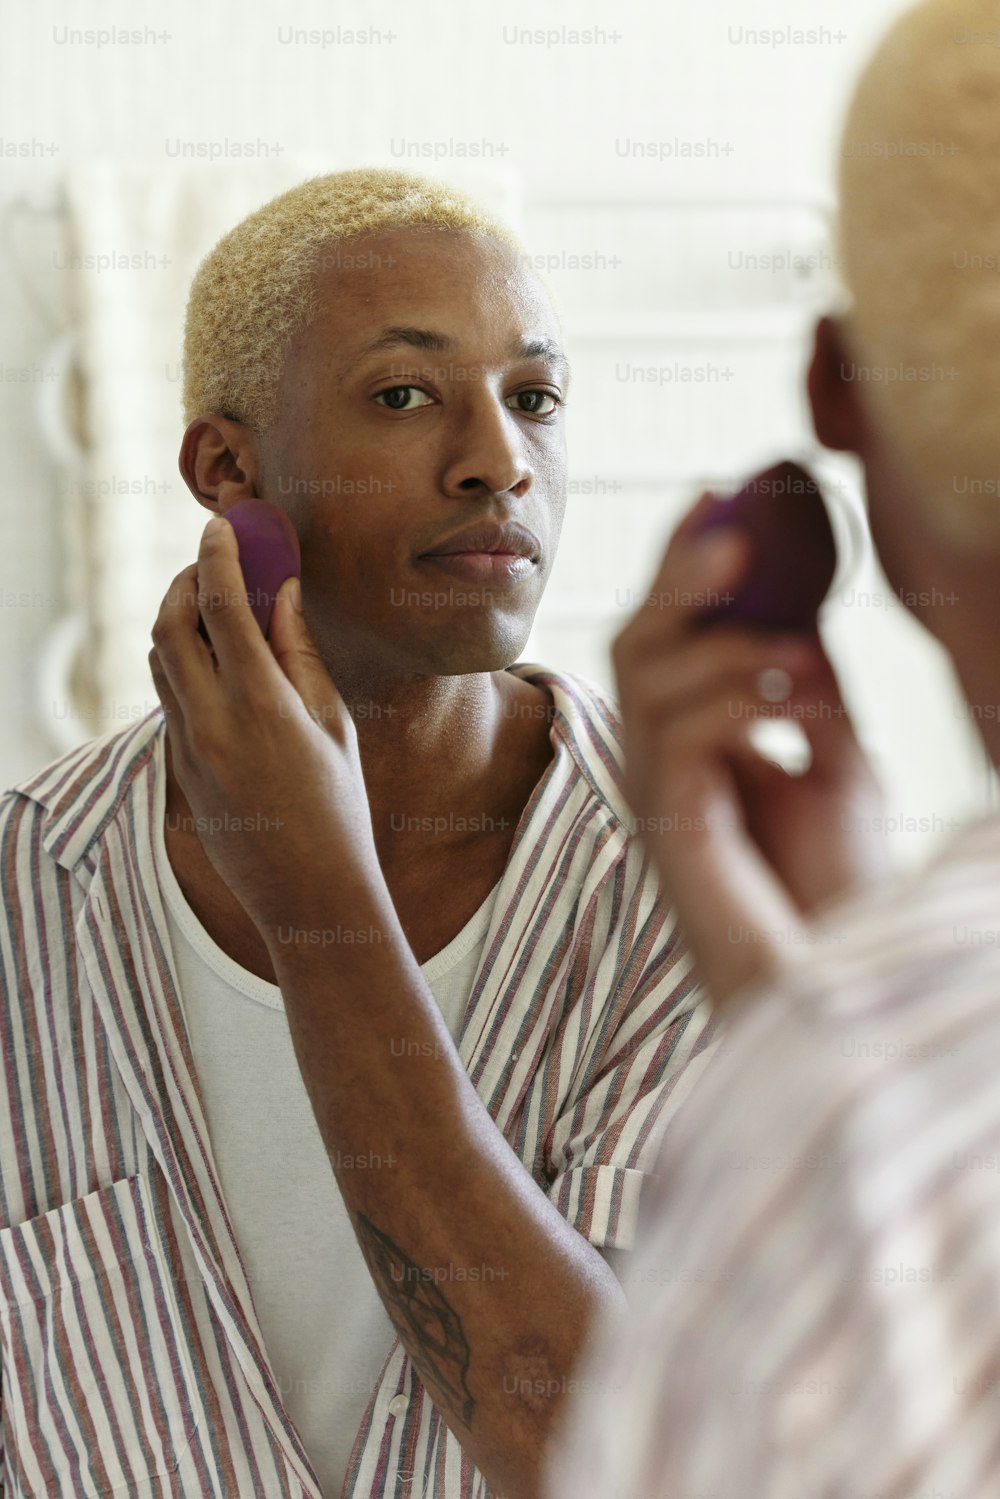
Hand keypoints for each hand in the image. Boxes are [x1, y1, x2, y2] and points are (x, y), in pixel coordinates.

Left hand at [148, 515, 377, 939]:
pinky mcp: (179, 771)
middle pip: (170, 625)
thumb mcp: (333, 722)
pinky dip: (182, 665)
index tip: (220, 527)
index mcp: (260, 705)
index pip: (221, 606)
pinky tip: (216, 666)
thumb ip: (299, 652)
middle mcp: (210, 723)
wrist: (309, 894)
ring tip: (213, 610)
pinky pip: (168, 699)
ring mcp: (187, 750)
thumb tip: (281, 592)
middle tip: (211, 565)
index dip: (218, 556)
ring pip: (159, 661)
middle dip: (184, 583)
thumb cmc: (340, 807)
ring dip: (177, 623)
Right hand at [612, 495, 888, 1009]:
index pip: (670, 636)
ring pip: (642, 685)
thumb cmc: (841, 888)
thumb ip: (805, 688)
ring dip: (723, 650)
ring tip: (797, 659)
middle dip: (677, 582)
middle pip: (635, 647)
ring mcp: (664, 801)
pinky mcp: (676, 838)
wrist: (846, 984)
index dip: (683, 564)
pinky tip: (792, 709)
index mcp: (701, 742)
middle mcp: (668, 765)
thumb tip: (800, 609)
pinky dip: (734, 705)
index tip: (717, 493)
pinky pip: (675, 743)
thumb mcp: (837, 757)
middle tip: (729, 536)